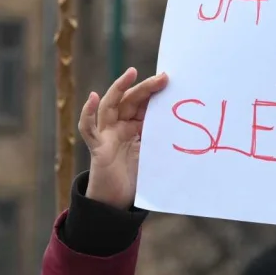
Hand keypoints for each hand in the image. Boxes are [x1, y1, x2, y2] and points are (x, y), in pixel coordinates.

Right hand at [78, 68, 168, 208]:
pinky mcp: (97, 147)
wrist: (117, 201)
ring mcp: (106, 135)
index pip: (144, 105)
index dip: (155, 92)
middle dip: (145, 88)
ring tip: (131, 74)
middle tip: (164, 77)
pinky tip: (93, 97)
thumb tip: (187, 130)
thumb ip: (162, 141)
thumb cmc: (136, 179)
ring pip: (110, 106)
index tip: (171, 82)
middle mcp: (119, 127)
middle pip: (130, 101)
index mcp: (134, 128)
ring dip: (119, 88)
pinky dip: (88, 112)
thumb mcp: (154, 155)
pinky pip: (89, 128)